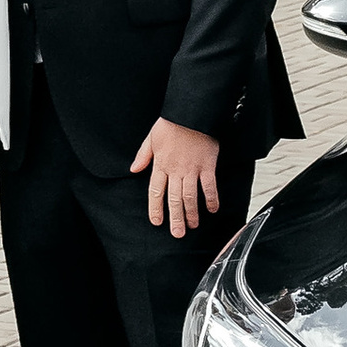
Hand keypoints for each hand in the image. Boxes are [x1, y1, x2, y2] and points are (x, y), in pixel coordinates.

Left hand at [131, 115, 220, 237]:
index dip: (156, 208)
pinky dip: (211, 199)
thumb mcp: (152, 137)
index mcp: (161, 164)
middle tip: (177, 233)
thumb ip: (143, 155)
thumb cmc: (172, 122)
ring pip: (190, 196)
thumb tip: (134, 169)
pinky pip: (209, 186)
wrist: (192, 112)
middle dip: (175, 218)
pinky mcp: (207, 165)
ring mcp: (192, 169)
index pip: (156, 191)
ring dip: (191, 213)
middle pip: (174, 199)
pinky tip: (212, 209)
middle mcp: (175, 169)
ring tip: (192, 225)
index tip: (157, 222)